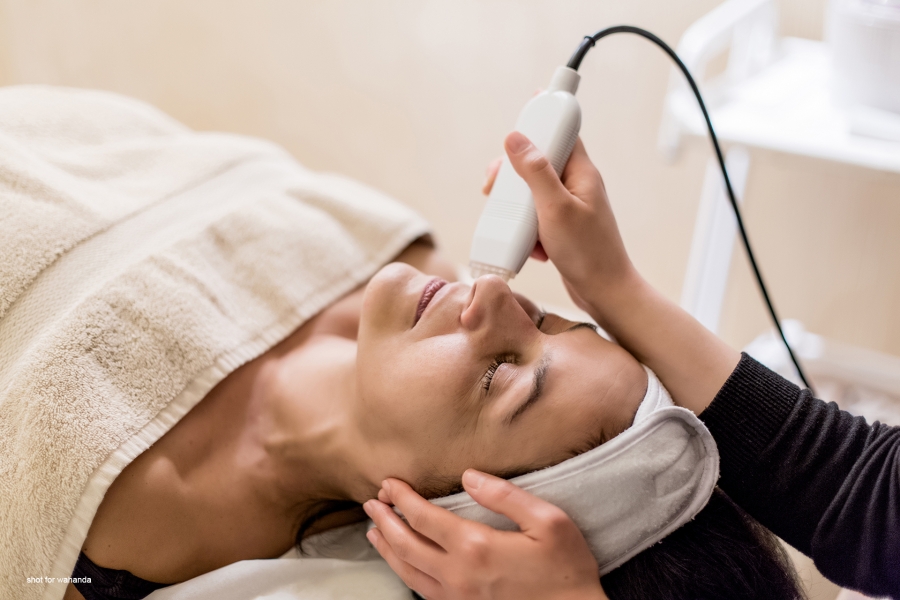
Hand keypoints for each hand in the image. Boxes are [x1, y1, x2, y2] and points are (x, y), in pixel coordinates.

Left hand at [363, 469, 607, 599]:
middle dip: (384, 520)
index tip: (389, 482)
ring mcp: (458, 597)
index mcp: (476, 547)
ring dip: (386, 548)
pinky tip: (403, 563)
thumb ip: (505, 495)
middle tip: (372, 502)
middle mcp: (458, 575)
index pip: (423, 517)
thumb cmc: (567, 569)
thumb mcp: (549, 521)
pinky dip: (403, 572)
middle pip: (405, 545)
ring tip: (374, 531)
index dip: (402, 497)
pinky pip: (421, 591)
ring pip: (406, 572)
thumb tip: (469, 476)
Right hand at [483, 133, 637, 322]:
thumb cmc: (587, 253)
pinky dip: (526, 230)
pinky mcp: (561, 228)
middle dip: (513, 178)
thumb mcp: (555, 208)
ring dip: (517, 209)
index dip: (536, 129)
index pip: (559, 134)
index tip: (513, 138)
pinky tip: (531, 246)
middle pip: (537, 164)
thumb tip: (515, 138)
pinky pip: (535, 219)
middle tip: (493, 188)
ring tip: (515, 225)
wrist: (604, 294)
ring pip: (532, 194)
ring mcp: (569, 207)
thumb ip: (535, 172)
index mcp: (581, 172)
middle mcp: (576, 185)